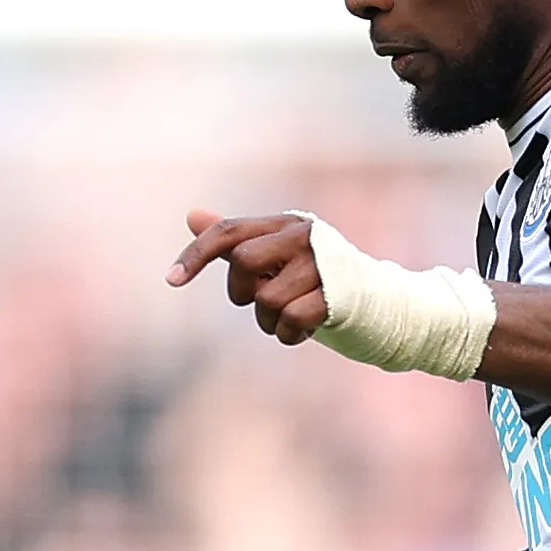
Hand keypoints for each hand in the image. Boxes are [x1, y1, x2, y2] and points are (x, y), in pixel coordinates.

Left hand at [171, 209, 327, 344]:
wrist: (379, 304)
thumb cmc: (315, 281)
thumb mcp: (274, 258)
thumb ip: (236, 241)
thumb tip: (192, 215)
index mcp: (285, 223)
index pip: (229, 231)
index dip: (196, 254)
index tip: (171, 281)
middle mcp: (304, 235)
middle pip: (244, 262)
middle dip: (242, 292)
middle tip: (259, 302)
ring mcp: (322, 264)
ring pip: (266, 299)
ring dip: (269, 321)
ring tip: (289, 318)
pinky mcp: (337, 294)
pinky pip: (290, 320)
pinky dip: (289, 335)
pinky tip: (305, 330)